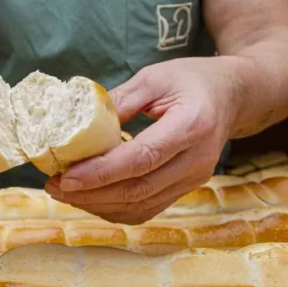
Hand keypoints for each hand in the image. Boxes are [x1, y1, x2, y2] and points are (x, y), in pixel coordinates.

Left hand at [45, 57, 243, 223]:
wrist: (233, 96)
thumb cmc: (192, 80)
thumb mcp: (154, 77)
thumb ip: (118, 101)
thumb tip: (74, 124)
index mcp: (192, 125)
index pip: (142, 158)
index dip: (102, 172)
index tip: (67, 177)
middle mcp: (197, 160)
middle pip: (139, 189)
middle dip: (91, 194)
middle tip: (54, 186)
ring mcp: (194, 179)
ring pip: (140, 206)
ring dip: (98, 205)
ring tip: (64, 193)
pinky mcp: (186, 188)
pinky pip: (147, 208)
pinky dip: (114, 208)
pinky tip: (89, 198)